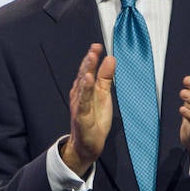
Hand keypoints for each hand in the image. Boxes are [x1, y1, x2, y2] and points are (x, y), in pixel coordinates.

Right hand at [61, 43, 114, 175]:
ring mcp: (79, 106)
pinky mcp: (81, 117)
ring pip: (82, 86)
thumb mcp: (103, 95)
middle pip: (84, 75)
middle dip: (89, 61)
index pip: (88, 70)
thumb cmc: (94, 119)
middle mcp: (79, 95)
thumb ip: (105, 77)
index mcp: (85, 89)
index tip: (97, 46)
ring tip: (90, 59)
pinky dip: (84, 92)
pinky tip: (87, 82)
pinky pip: (82, 103)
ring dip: (86, 72)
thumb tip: (110, 58)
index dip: (92, 58)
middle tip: (94, 48)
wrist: (87, 144)